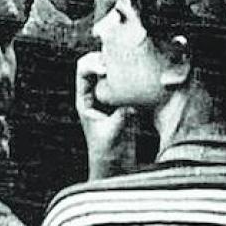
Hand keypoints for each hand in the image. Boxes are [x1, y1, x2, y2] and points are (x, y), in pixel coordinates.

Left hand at [74, 51, 133, 174]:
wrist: (115, 169)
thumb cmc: (108, 154)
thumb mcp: (113, 133)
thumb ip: (121, 117)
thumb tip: (132, 104)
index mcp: (84, 99)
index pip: (83, 70)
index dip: (93, 63)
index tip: (107, 67)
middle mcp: (95, 94)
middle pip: (97, 63)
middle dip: (106, 55)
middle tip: (120, 55)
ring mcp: (110, 97)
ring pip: (112, 70)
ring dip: (119, 62)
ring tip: (131, 59)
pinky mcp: (124, 102)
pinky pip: (126, 81)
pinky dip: (132, 74)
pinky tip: (142, 73)